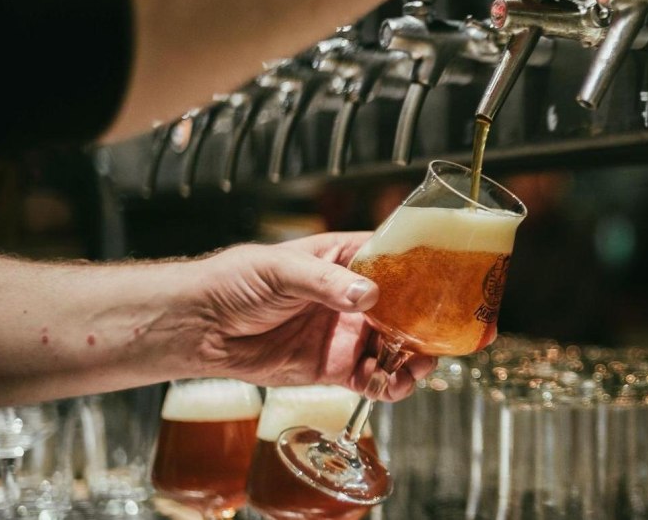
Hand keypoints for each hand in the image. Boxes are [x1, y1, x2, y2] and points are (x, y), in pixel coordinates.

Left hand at [187, 232, 436, 399]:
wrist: (201, 328)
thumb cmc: (233, 282)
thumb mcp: (280, 270)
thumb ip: (324, 282)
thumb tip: (366, 296)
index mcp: (344, 260)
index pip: (395, 261)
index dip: (424, 272)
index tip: (446, 285)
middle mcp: (352, 298)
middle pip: (405, 310)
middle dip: (426, 325)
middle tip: (438, 338)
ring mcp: (346, 333)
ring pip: (394, 348)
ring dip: (412, 359)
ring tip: (418, 367)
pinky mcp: (333, 367)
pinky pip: (371, 378)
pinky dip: (387, 385)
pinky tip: (391, 385)